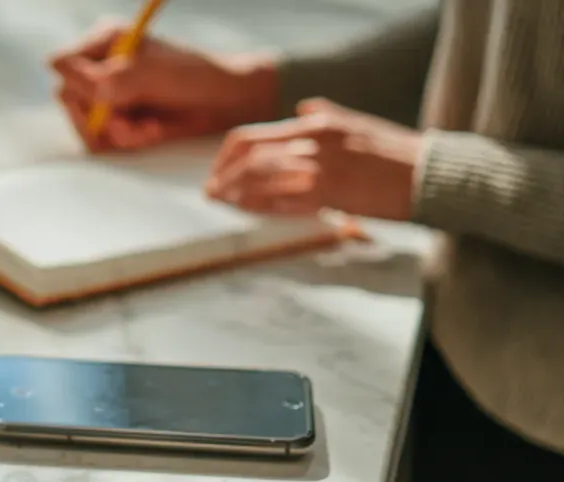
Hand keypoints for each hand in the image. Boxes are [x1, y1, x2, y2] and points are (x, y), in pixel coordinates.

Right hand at [50, 20, 279, 152]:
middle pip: (68, 100)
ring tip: (147, 127)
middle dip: (101, 118)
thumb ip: (116, 78)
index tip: (108, 98)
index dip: (79, 87)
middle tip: (131, 122)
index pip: (63, 64)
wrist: (223, 101)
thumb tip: (79, 84)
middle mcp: (99, 67)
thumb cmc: (194, 76)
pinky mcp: (115, 120)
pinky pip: (101, 141)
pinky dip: (126, 142)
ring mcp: (106, 96)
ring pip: (84, 125)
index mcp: (104, 42)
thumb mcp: (155, 73)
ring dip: (118, 133)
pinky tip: (149, 131)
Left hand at [206, 98, 424, 219]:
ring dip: (235, 195)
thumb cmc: (395, 153)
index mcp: (315, 125)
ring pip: (259, 180)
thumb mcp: (357, 123)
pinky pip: (282, 203)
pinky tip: (250, 213)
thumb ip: (326, 115)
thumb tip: (303, 108)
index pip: (251, 137)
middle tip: (211, 193)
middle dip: (222, 177)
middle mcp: (312, 143)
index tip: (218, 172)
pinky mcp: (330, 195)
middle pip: (247, 159)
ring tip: (223, 205)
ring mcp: (320, 169)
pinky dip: (261, 208)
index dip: (226, 157)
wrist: (431, 173)